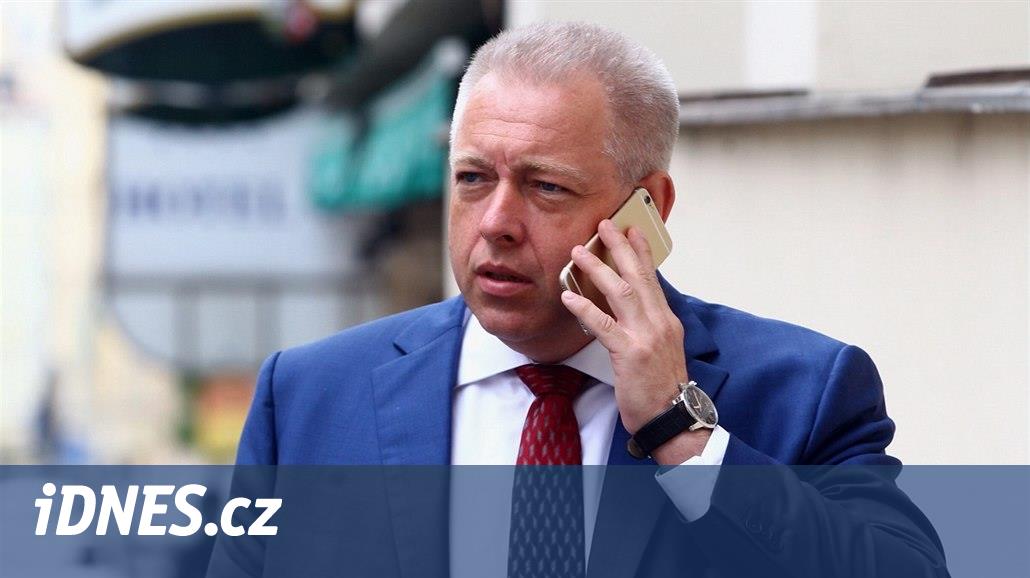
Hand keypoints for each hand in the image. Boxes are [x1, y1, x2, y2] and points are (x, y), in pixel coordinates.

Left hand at [561, 219, 709, 461]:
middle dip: (620, 248)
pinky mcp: (629, 354)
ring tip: (579, 252)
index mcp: (666, 321)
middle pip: (639, 276)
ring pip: (621, 292)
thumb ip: (648, 327)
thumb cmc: (662, 389)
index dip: (642, 253)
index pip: (653, 279)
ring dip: (598, 269)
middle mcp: (659, 323)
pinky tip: (568, 296)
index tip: (632, 230)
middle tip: (605, 225)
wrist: (672, 418)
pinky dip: (585, 308)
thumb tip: (632, 309)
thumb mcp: (661, 350)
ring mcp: (645, 336)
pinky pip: (603, 325)